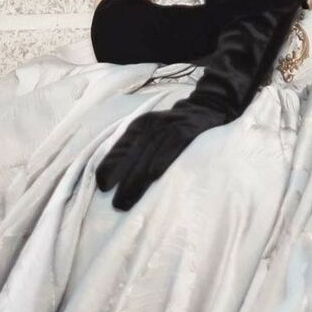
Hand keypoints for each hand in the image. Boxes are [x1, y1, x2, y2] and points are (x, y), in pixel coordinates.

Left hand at [95, 100, 223, 210]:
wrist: (208, 107)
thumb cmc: (177, 127)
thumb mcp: (154, 131)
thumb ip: (138, 149)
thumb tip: (117, 176)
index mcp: (140, 125)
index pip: (120, 147)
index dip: (111, 166)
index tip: (103, 186)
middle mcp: (152, 124)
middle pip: (134, 154)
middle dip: (124, 180)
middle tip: (117, 204)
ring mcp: (170, 126)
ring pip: (149, 153)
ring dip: (138, 178)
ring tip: (128, 201)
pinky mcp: (186, 130)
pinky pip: (171, 147)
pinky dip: (161, 161)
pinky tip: (154, 176)